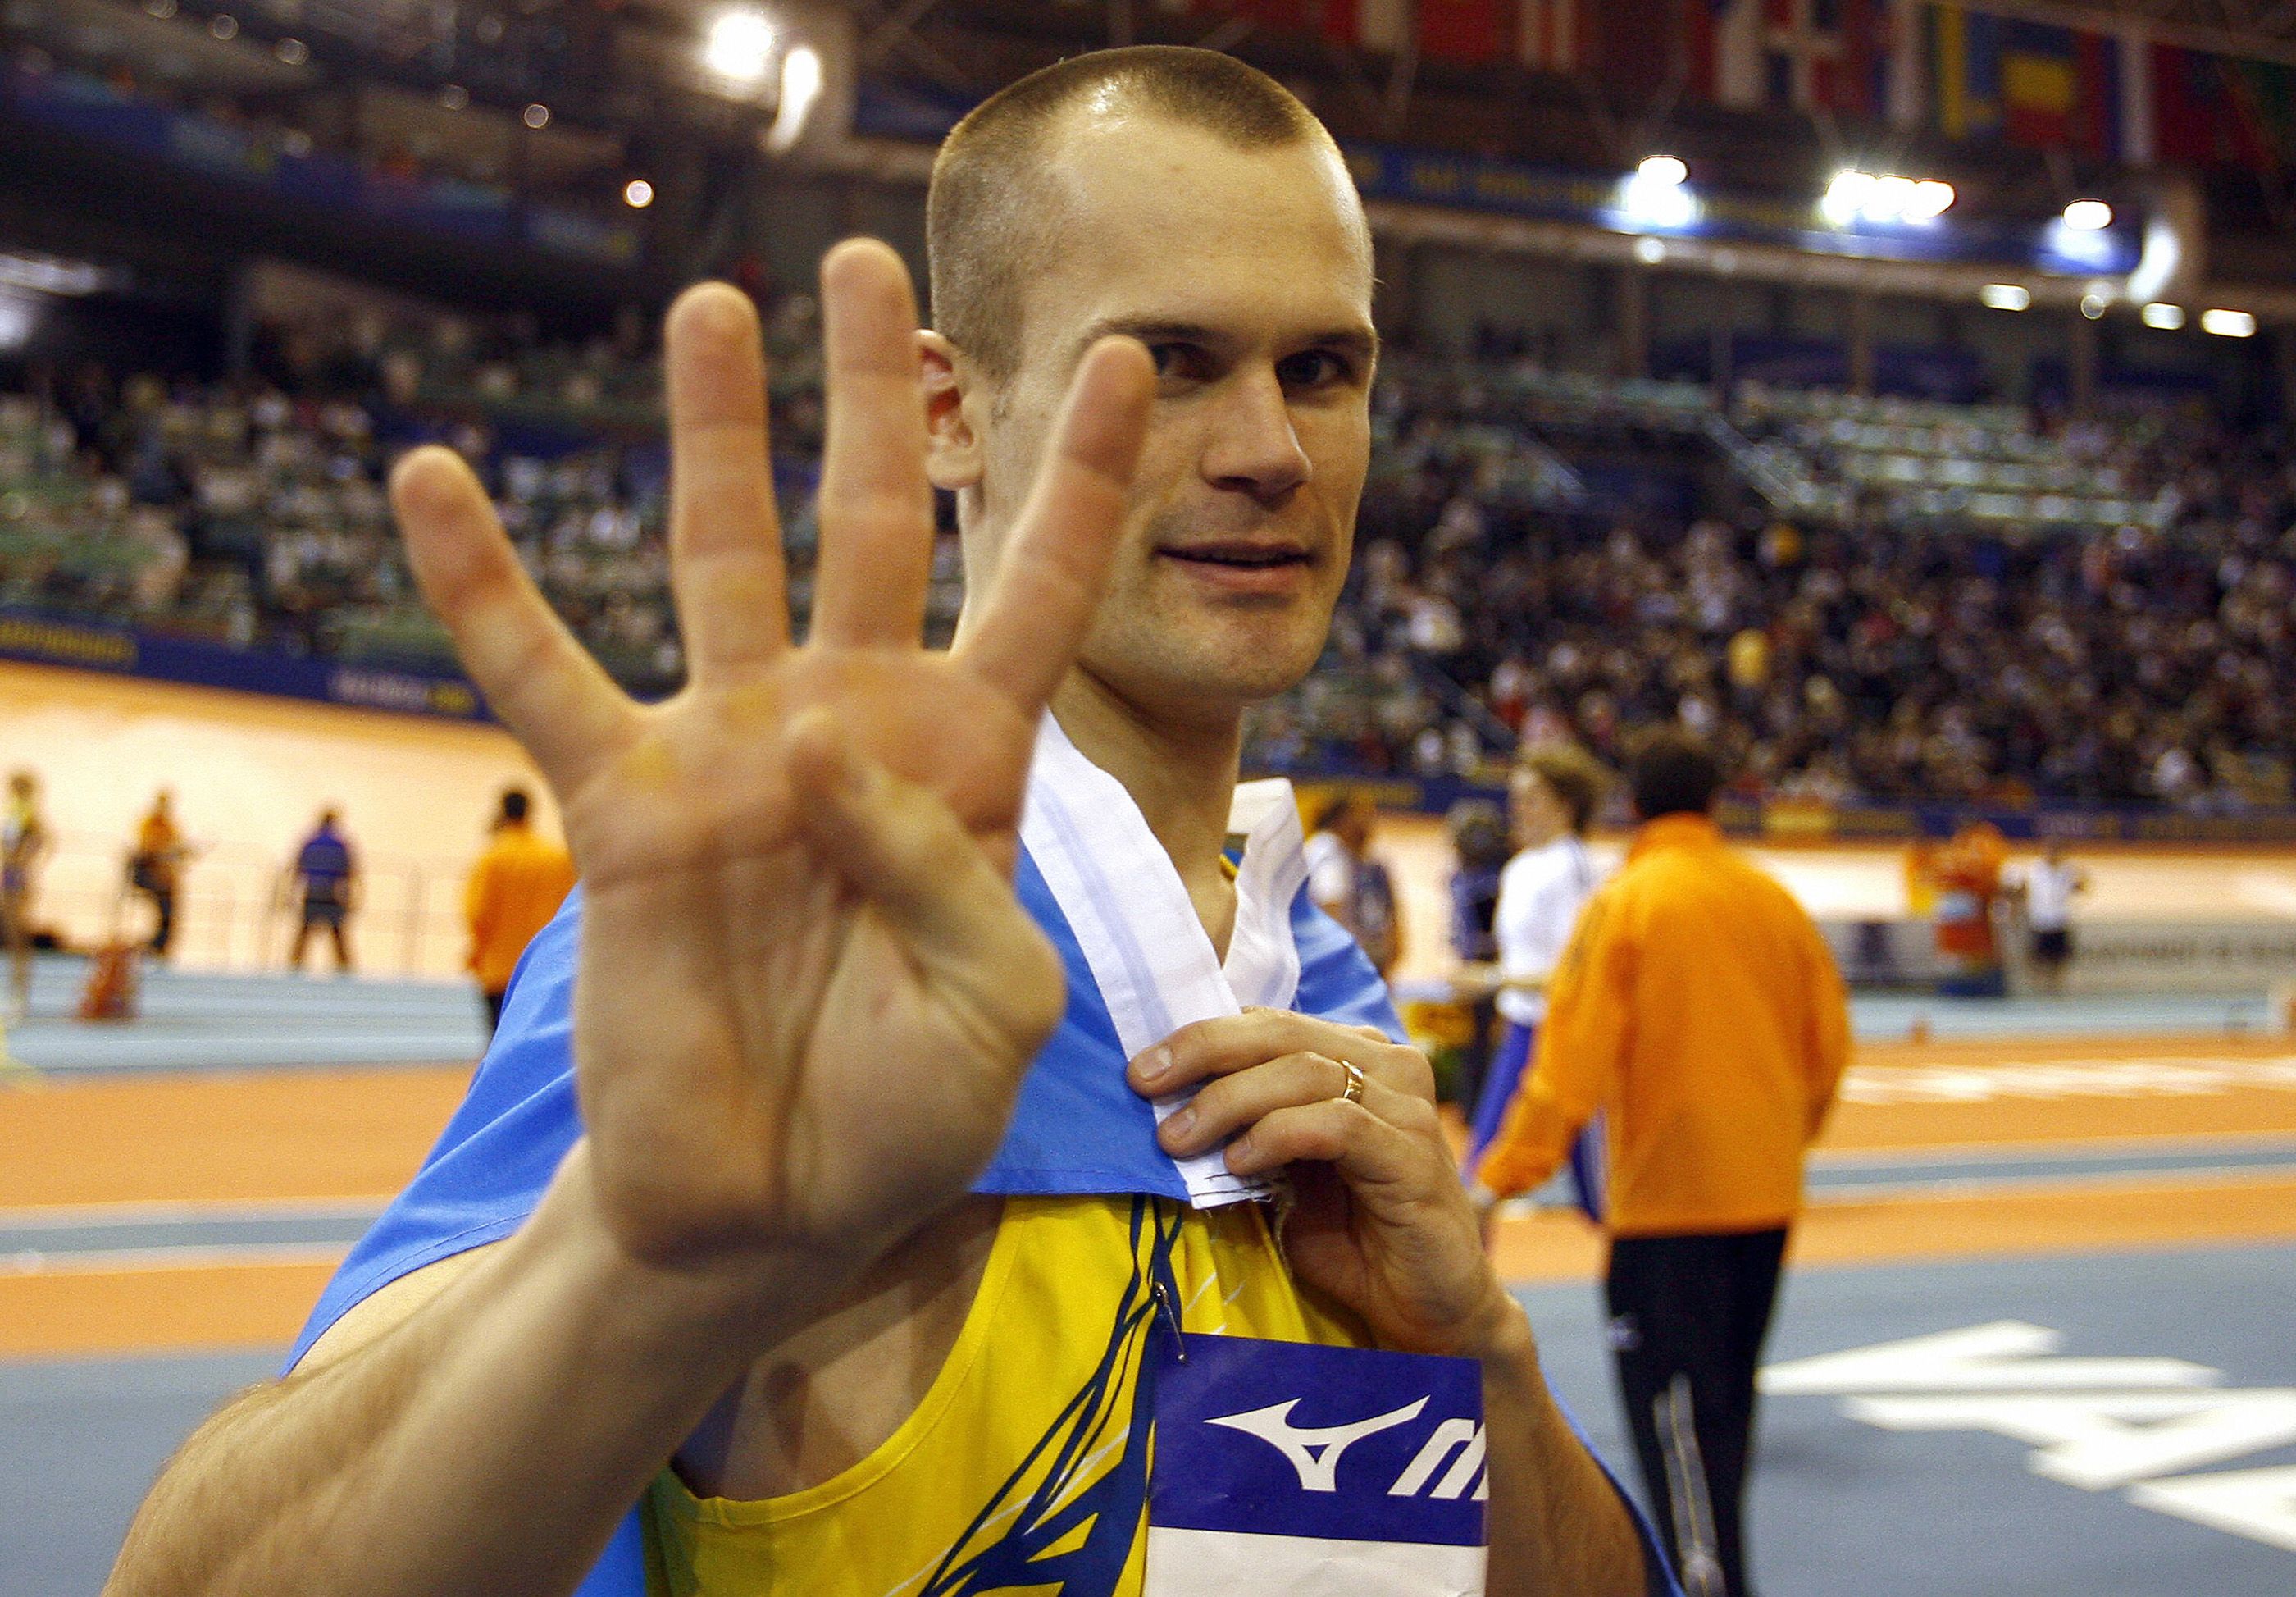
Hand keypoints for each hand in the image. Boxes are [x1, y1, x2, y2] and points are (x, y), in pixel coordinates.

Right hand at [393, 242, 1153, 1278]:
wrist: (778, 1207)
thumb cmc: (912, 1110)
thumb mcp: (999, 1010)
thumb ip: (945, 876)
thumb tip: (819, 745)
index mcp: (970, 764)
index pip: (1037, 590)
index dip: (1080, 480)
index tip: (1122, 360)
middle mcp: (851, 726)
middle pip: (870, 525)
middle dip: (876, 397)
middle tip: (866, 266)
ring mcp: (734, 754)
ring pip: (720, 557)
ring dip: (714, 432)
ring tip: (711, 307)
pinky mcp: (627, 809)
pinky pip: (541, 677)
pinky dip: (485, 585)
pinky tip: (433, 478)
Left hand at [1130, 1010, 1521, 1359]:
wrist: (1430, 1313)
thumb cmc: (1354, 1242)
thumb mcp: (1288, 1177)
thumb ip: (1251, 1132)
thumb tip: (1170, 1107)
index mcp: (1357, 1061)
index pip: (1270, 1024)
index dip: (1202, 1035)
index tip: (1143, 1067)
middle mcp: (1389, 1070)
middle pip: (1282, 1032)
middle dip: (1203, 1050)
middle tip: (1143, 1082)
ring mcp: (1407, 1111)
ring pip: (1305, 1071)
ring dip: (1229, 1099)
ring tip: (1177, 1137)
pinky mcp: (1414, 1158)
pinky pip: (1336, 1124)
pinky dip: (1278, 1134)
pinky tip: (1240, 1161)